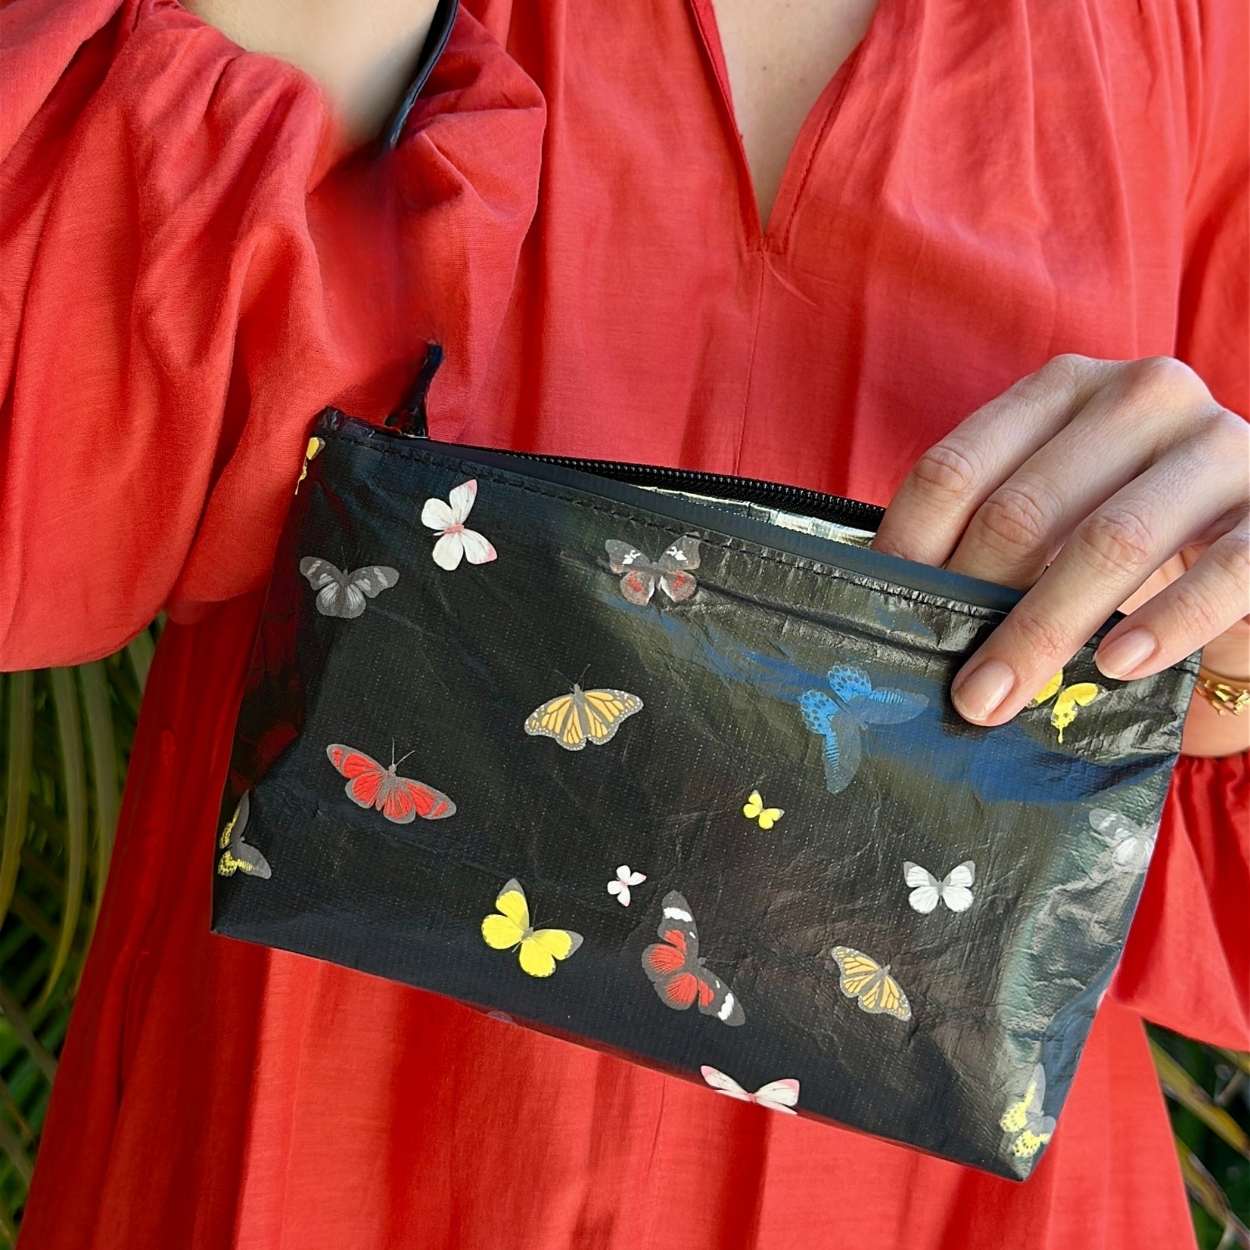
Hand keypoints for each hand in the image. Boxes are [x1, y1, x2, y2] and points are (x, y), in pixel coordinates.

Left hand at [872, 354, 1249, 738]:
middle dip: (971, 605)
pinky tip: (1117, 667)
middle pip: (1022, 508)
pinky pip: (1224, 570)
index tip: (881, 619)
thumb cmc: (1138, 542)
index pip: (956, 467)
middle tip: (946, 688)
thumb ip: (991, 542)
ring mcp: (1217, 444)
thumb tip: (898, 614)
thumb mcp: (1058, 521)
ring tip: (996, 699)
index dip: (909, 549)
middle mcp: (1140, 398)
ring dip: (1043, 628)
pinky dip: (1166, 622)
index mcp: (1063, 391)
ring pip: (1108, 540)